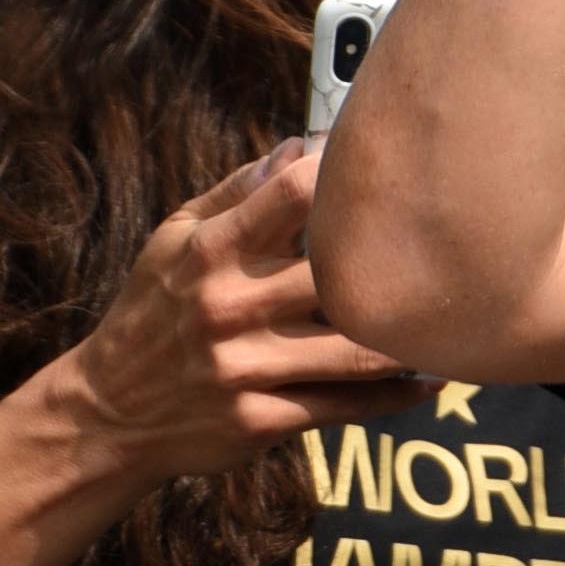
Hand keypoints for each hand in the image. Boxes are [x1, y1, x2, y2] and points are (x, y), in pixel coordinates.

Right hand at [34, 148, 430, 488]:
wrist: (106, 414)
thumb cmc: (152, 313)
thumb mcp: (174, 241)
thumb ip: (238, 193)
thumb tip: (300, 145)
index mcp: (211, 251)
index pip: (292, 194)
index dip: (349, 174)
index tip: (393, 168)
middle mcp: (229, 307)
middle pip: (339, 272)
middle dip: (398, 261)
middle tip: (457, 247)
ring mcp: (244, 368)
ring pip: (355, 348)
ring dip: (411, 337)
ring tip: (458, 319)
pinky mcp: (260, 420)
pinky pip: (344, 405)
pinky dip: (396, 396)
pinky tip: (431, 380)